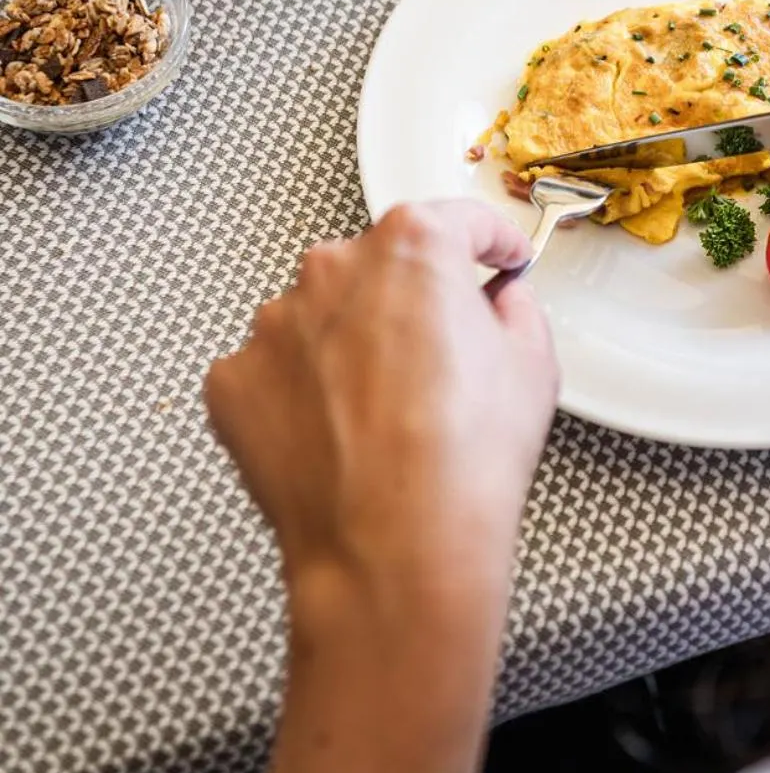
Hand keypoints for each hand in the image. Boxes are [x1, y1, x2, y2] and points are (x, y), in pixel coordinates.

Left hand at [205, 201, 557, 624]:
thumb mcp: (533, 367)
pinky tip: (336, 435)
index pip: (458, 220)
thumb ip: (515, 309)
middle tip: (439, 359)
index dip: (488, 241)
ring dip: (349, 346)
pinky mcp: (234, 380)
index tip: (494, 255)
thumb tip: (499, 304)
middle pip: (380, 266)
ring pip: (322, 317)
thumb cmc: (461, 464)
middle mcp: (333, 269)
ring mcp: (274, 324)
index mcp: (413, 246)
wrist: (393, 553)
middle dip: (410, 301)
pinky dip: (300, 393)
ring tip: (383, 414)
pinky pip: (274, 370)